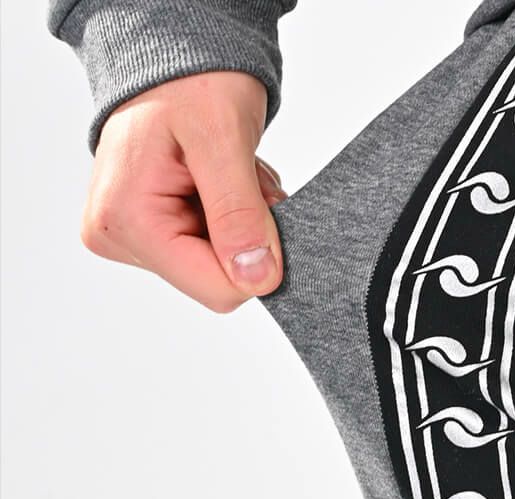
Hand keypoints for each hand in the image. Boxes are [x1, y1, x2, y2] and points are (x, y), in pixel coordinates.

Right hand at [81, 71, 286, 312]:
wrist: (177, 57)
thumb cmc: (192, 83)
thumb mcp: (222, 139)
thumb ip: (238, 213)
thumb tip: (255, 278)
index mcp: (125, 220)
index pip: (218, 289)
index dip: (258, 257)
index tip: (260, 205)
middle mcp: (118, 236)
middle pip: (219, 280)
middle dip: (247, 233)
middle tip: (241, 179)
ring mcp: (131, 238)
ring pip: (222, 265)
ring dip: (243, 222)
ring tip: (229, 173)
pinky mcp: (148, 233)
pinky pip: (214, 249)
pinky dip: (234, 217)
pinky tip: (220, 180)